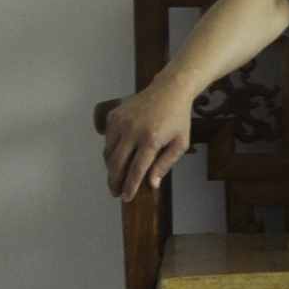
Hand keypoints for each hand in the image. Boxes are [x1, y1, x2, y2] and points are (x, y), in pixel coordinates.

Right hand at [102, 77, 200, 197]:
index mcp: (151, 139)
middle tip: (115, 192)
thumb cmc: (178, 119)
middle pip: (117, 163)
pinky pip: (107, 139)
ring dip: (110, 168)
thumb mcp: (180, 143)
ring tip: (115, 178)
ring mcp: (120, 122)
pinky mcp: (113, 116)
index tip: (126, 198)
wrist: (170, 90)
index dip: (130, 186)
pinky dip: (110, 151)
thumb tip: (152, 184)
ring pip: (109, 152)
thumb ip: (165, 164)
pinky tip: (116, 159)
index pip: (137, 169)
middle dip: (114, 181)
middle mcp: (132, 131)